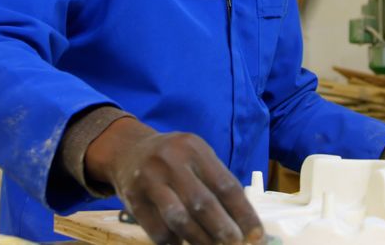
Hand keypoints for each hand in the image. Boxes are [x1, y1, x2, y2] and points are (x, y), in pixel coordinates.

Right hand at [84, 117, 264, 244]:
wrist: (128, 150)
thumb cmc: (174, 159)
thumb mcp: (196, 157)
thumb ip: (216, 182)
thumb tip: (244, 221)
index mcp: (194, 148)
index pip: (226, 185)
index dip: (243, 213)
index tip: (256, 234)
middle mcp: (171, 161)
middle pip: (203, 203)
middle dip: (224, 230)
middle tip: (236, 244)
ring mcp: (149, 180)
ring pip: (180, 219)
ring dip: (201, 240)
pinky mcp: (133, 199)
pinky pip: (158, 230)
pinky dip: (176, 243)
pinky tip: (184, 243)